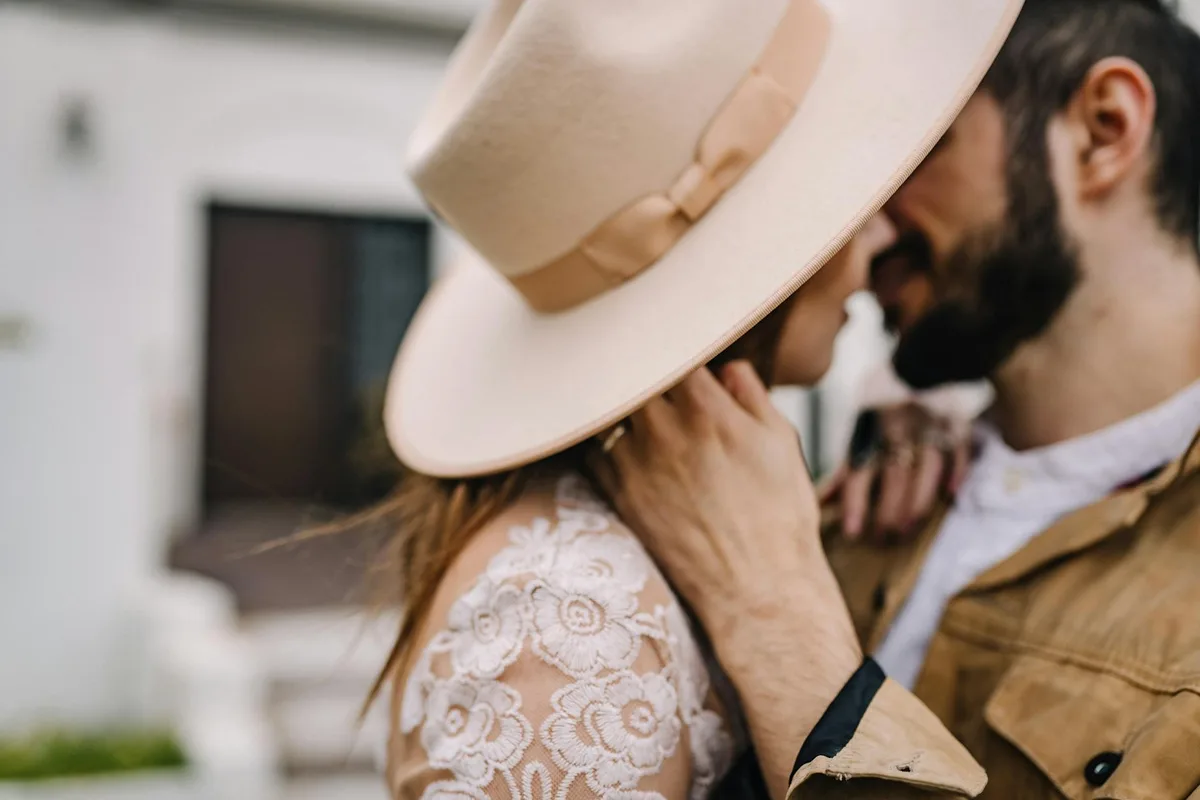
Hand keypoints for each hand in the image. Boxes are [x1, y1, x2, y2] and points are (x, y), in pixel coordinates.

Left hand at [592, 361, 860, 798]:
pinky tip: (618, 443)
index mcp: (709, 411)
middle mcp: (666, 432)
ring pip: (610, 409)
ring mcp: (636, 464)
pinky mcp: (619, 496)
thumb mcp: (781, 445)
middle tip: (645, 369)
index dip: (672, 344)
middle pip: (632, 375)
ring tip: (630, 403)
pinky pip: (595, 451)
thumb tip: (727, 368)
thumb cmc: (780, 518)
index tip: (672, 344)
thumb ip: (751, 397)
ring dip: (620, 404)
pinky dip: (604, 441)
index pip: (673, 349)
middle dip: (640, 370)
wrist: (758, 591)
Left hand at [820, 402, 970, 541]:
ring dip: (916, 504)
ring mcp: (928, 428)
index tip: (852, 532)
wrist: (925, 355)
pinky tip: (950, 494)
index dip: (855, 503)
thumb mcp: (858, 422)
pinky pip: (959, 451)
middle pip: (893, 479)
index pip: (859, 471)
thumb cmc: (884, 395)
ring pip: (924, 472)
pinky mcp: (957, 426)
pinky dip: (955, 472)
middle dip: (887, 513)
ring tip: (907, 529)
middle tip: (882, 538)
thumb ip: (846, 464)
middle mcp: (898, 431)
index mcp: (870, 428)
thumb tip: (822, 499)